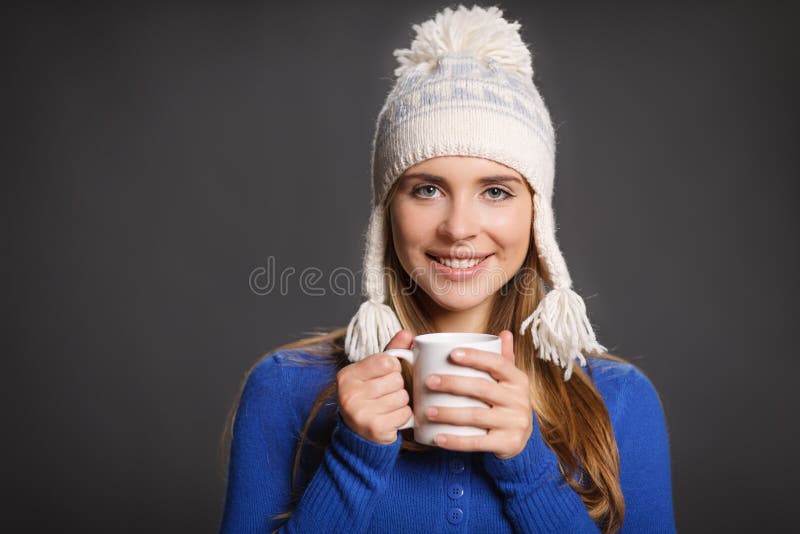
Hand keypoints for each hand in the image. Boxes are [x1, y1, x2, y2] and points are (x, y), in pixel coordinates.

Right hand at [336, 329, 413, 444]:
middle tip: (385, 395)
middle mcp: (349, 393)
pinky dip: (403, 417)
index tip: (384, 376)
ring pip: (402, 397)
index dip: (393, 368)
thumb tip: (407, 333)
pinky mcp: (374, 428)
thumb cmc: (369, 397)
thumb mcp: (374, 372)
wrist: (358, 434)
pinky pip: (405, 414)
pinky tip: (391, 419)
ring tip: (388, 407)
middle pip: (396, 380)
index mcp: (347, 375)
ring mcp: (360, 412)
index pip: (387, 361)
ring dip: (401, 403)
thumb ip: (391, 352)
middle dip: (397, 387)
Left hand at [424, 330, 532, 458]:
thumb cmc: (505, 403)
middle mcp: (519, 400)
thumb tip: (504, 333)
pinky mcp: (507, 444)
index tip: (451, 354)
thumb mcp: (508, 382)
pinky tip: (437, 438)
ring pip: (477, 416)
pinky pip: (478, 442)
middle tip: (429, 381)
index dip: (475, 357)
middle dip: (453, 384)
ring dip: (449, 413)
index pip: (497, 363)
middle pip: (483, 388)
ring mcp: (515, 423)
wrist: (520, 439)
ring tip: (427, 411)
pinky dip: (456, 441)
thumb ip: (503, 358)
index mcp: (518, 380)